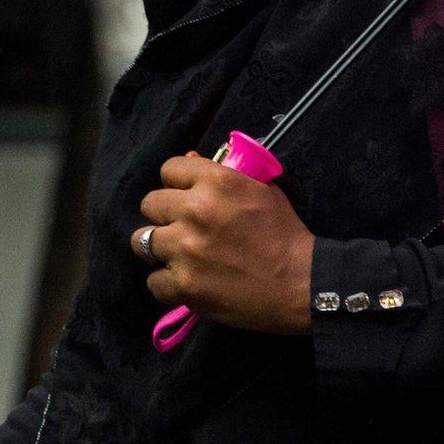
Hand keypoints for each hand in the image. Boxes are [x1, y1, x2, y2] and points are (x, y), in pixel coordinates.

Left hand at [134, 153, 315, 336]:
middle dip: (164, 215)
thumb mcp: (263, 191)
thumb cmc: (285, 235)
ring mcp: (185, 249)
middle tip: (182, 228)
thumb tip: (191, 158)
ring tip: (178, 256)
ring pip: (141, 241)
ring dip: (159, 248)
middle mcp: (194, 211)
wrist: (302, 284)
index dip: (177, 183)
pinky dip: (167, 284)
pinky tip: (186, 283)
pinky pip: (153, 281)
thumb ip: (225, 174)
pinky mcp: (183, 285)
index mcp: (216, 182)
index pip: (169, 169)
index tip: (186, 196)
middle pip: (150, 204)